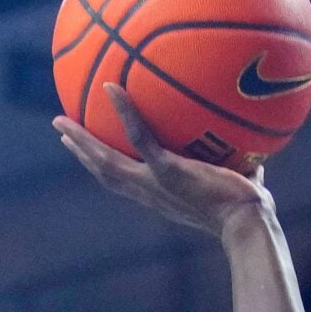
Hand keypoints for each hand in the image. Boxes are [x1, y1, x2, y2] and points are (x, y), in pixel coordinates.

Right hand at [55, 82, 272, 238]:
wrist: (247, 225)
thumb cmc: (249, 209)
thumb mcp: (236, 182)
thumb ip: (232, 163)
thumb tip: (247, 141)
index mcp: (160, 197)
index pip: (124, 182)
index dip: (102, 166)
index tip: (88, 152)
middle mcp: (150, 192)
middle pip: (104, 171)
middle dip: (81, 152)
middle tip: (61, 131)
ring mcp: (155, 182)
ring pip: (106, 158)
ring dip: (82, 139)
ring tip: (61, 119)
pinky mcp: (166, 170)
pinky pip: (138, 136)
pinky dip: (124, 111)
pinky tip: (112, 87)